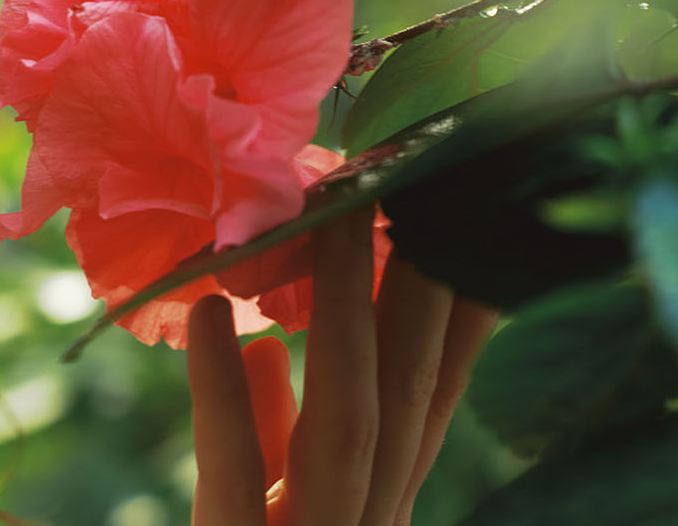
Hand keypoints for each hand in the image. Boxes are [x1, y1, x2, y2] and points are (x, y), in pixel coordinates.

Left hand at [185, 206, 497, 525]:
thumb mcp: (270, 500)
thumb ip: (271, 430)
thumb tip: (266, 345)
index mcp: (381, 499)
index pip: (431, 393)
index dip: (459, 313)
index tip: (469, 223)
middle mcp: (370, 517)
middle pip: (409, 390)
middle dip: (421, 285)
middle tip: (422, 184)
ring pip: (350, 419)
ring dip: (347, 310)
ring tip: (336, 217)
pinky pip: (236, 470)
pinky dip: (222, 389)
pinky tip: (209, 314)